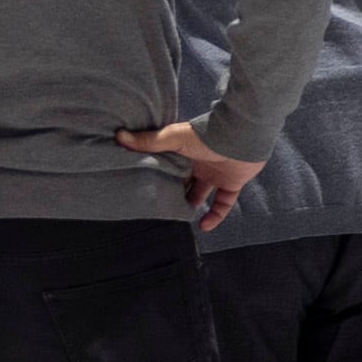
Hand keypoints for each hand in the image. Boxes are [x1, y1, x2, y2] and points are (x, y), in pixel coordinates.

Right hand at [115, 120, 264, 232]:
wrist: (242, 136)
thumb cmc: (207, 135)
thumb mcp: (174, 138)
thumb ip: (149, 141)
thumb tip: (119, 136)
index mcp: (184, 152)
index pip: (168, 167)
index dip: (157, 177)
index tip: (143, 190)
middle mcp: (199, 163)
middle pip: (183, 182)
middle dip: (173, 193)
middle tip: (159, 208)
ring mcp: (216, 174)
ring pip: (201, 194)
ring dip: (191, 205)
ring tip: (177, 218)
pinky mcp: (232, 183)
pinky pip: (223, 204)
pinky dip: (215, 216)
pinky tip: (203, 226)